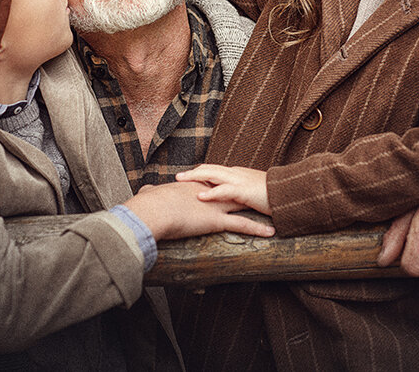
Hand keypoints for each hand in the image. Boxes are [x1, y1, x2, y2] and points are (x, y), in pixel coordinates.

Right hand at [125, 180, 274, 240]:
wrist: (151, 210)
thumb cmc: (147, 206)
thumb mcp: (150, 196)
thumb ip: (150, 194)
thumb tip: (144, 193)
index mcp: (193, 186)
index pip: (214, 185)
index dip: (224, 186)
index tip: (234, 187)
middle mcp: (208, 193)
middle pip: (233, 191)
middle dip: (247, 194)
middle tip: (261, 196)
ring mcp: (214, 206)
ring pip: (243, 206)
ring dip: (258, 210)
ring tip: (274, 212)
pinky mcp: (216, 221)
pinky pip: (241, 225)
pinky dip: (257, 229)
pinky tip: (270, 233)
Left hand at [174, 164, 270, 214]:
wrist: (290, 192)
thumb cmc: (273, 195)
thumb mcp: (253, 192)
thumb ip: (241, 193)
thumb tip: (233, 199)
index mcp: (237, 174)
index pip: (214, 170)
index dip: (200, 173)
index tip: (188, 177)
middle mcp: (236, 173)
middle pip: (209, 169)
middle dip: (192, 172)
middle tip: (177, 176)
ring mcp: (239, 180)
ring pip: (212, 174)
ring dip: (195, 177)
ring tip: (180, 180)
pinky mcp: (244, 190)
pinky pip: (223, 190)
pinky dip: (211, 192)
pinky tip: (200, 196)